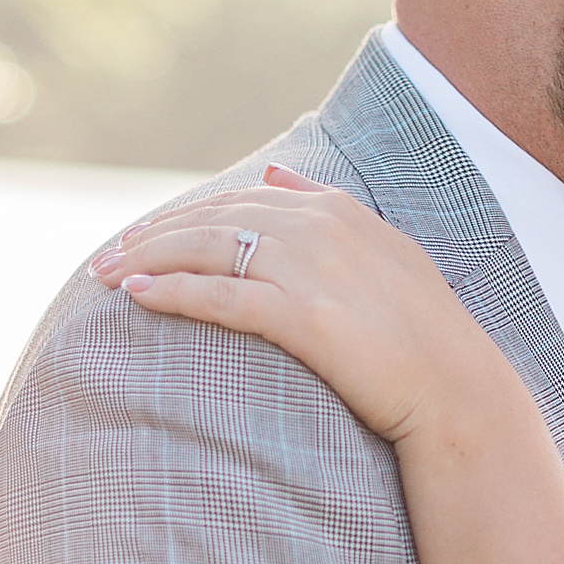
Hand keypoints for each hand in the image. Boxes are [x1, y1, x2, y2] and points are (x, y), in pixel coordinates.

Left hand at [91, 169, 507, 442]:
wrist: (459, 393)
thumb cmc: (425, 334)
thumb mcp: (386, 251)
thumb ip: (327, 204)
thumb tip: (272, 170)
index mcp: (337, 210)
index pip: (241, 199)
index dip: (186, 213)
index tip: (145, 233)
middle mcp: (320, 230)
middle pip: (213, 219)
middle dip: (152, 235)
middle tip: (107, 255)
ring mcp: (312, 271)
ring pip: (207, 251)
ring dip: (146, 260)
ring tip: (104, 276)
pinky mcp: (305, 318)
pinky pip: (220, 297)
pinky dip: (172, 294)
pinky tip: (136, 300)